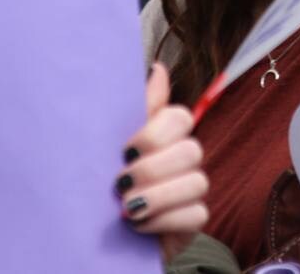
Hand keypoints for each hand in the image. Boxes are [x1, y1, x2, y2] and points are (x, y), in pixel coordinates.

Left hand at [116, 63, 209, 263]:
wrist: (102, 231)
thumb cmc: (108, 179)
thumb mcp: (113, 143)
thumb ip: (139, 108)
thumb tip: (157, 68)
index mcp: (165, 133)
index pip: (180, 117)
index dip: (155, 134)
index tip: (124, 151)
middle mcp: (184, 157)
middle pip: (191, 150)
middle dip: (152, 169)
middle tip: (120, 183)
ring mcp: (192, 188)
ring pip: (197, 182)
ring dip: (157, 197)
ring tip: (127, 208)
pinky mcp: (193, 220)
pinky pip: (196, 214)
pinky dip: (163, 221)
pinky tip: (138, 225)